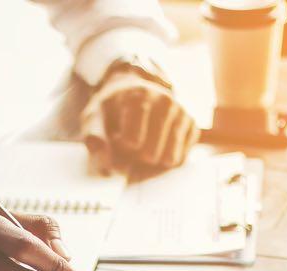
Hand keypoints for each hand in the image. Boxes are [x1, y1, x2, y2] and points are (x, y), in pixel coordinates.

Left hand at [82, 68, 197, 174]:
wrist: (133, 91)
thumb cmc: (112, 109)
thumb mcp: (94, 117)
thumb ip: (94, 138)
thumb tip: (105, 163)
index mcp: (140, 97)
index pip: (133, 143)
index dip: (122, 148)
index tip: (117, 137)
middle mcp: (166, 102)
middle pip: (151, 155)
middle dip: (137, 158)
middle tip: (130, 144)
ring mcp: (182, 113)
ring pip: (170, 159)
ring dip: (152, 161)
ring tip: (143, 146)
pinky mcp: (192, 125)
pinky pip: (181, 159)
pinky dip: (166, 158)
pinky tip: (158, 145)